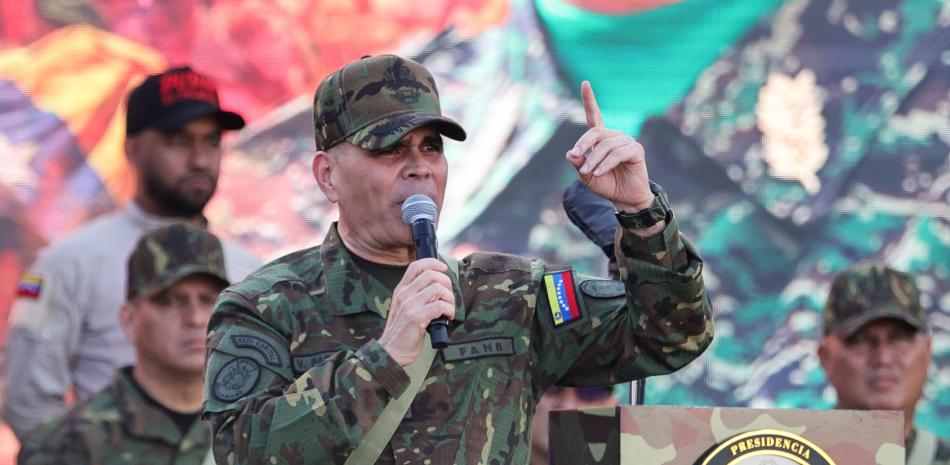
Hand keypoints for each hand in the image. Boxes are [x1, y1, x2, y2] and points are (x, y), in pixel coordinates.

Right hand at [378, 258, 454, 365]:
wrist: (390, 352)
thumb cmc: (402, 332)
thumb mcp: (404, 308)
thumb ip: (415, 296)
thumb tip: (438, 287)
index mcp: (401, 290)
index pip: (417, 265)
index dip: (433, 263)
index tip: (444, 269)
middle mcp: (404, 294)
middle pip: (431, 274)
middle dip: (447, 284)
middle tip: (448, 297)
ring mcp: (409, 305)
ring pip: (438, 288)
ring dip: (450, 298)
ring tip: (448, 309)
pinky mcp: (416, 317)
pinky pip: (440, 305)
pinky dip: (449, 310)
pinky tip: (447, 317)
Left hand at [566, 81, 654, 211]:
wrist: (624, 199)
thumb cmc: (606, 185)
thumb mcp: (586, 176)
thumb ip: (579, 164)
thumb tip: (570, 153)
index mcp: (601, 138)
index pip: (594, 116)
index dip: (589, 100)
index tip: (585, 83)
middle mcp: (614, 136)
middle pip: (595, 132)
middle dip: (583, 144)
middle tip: (576, 156)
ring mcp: (626, 142)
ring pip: (605, 146)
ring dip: (594, 160)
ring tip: (588, 173)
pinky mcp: (636, 151)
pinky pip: (617, 154)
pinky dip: (606, 164)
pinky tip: (598, 173)